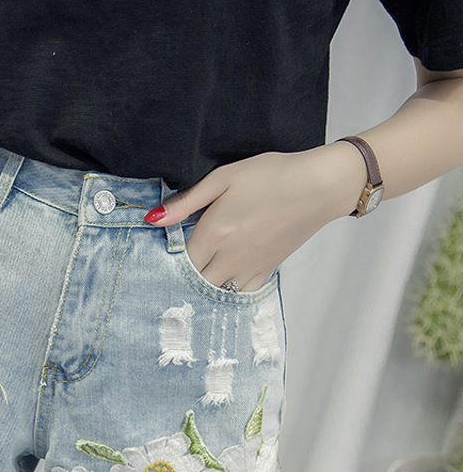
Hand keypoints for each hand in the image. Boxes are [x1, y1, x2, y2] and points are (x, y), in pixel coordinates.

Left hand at [144, 142, 366, 290]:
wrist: (319, 187)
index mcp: (214, 233)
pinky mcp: (266, 272)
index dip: (168, 259)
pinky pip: (238, 295)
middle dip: (182, 276)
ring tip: (197, 275)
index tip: (164, 253)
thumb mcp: (223, 178)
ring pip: (214, 292)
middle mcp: (229, 257)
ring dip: (203, 287)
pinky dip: (226, 292)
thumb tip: (152, 219)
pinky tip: (222, 280)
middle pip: (193, 281)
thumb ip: (186, 202)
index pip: (179, 261)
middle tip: (177, 266)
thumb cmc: (272, 176)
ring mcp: (248, 268)